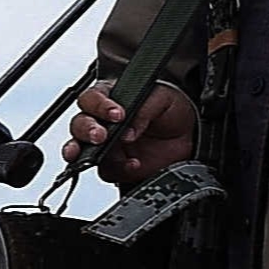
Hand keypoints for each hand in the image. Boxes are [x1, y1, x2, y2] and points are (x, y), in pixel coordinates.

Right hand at [66, 80, 195, 183]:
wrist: (189, 137)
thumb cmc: (172, 110)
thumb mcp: (163, 98)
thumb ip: (144, 108)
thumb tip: (128, 129)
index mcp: (111, 98)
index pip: (92, 98)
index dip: (99, 106)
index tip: (117, 114)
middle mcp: (103, 121)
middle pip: (79, 123)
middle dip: (86, 130)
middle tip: (102, 135)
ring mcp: (107, 145)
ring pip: (82, 149)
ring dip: (86, 152)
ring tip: (99, 154)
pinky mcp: (115, 166)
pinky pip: (106, 171)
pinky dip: (117, 169)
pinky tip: (133, 164)